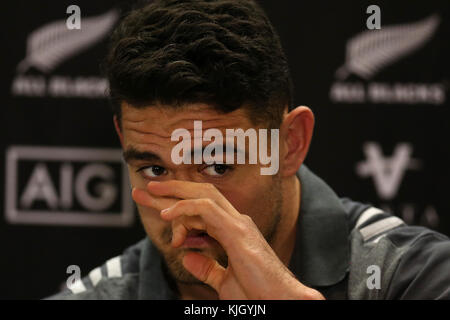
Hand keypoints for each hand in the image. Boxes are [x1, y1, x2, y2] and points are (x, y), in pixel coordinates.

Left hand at [132, 180, 323, 299]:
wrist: (282, 301)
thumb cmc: (258, 295)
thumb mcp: (225, 282)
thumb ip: (208, 268)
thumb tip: (188, 257)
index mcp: (233, 232)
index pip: (200, 210)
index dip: (176, 205)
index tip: (154, 207)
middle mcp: (236, 222)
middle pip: (200, 196)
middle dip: (171, 190)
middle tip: (145, 189)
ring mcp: (238, 224)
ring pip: (202, 196)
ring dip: (173, 193)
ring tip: (149, 192)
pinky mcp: (237, 232)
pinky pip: (207, 210)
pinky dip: (184, 209)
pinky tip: (167, 214)